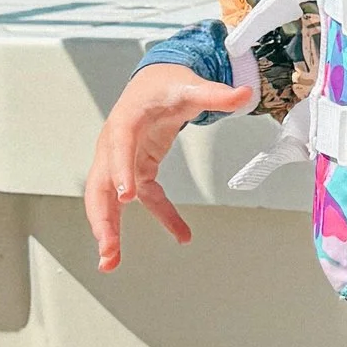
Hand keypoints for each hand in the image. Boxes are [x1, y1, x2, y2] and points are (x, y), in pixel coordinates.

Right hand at [85, 64, 256, 269]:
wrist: (153, 83)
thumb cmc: (167, 85)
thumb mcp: (191, 87)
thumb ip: (216, 94)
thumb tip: (245, 93)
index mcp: (126, 120)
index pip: (120, 146)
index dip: (120, 170)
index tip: (126, 196)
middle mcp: (115, 144)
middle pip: (100, 184)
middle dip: (101, 217)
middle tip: (108, 248)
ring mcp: (121, 161)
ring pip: (108, 200)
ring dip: (110, 231)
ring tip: (111, 263)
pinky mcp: (137, 171)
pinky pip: (146, 199)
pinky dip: (161, 216)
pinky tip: (182, 235)